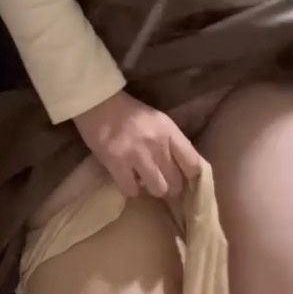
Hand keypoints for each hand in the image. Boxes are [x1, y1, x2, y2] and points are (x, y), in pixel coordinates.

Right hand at [73, 90, 201, 199]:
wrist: (99, 103)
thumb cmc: (130, 113)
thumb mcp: (159, 122)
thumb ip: (172, 143)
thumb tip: (183, 169)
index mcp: (170, 132)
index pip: (194, 164)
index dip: (191, 177)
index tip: (185, 179)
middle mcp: (157, 145)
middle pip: (176, 182)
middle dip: (171, 186)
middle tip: (162, 182)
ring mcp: (137, 155)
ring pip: (158, 189)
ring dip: (152, 189)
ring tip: (145, 182)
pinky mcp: (116, 164)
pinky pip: (131, 190)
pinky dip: (130, 189)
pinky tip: (128, 180)